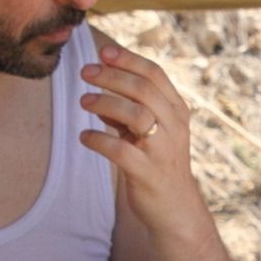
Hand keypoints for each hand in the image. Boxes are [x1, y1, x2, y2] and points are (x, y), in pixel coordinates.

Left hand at [78, 43, 196, 222]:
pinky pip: (120, 150)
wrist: (175, 209)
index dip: (128, 59)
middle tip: (85, 73)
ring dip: (106, 104)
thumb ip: (130, 110)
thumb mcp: (150, 132)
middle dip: (112, 77)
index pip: (155, 74)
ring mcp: (163, 149)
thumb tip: (100, 88)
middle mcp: (174, 126)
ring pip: (136, 115)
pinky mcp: (147, 173)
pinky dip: (99, 140)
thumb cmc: (158, 164)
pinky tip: (84, 137)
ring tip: (84, 102)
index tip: (103, 52)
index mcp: (177, 111)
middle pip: (143, 89)